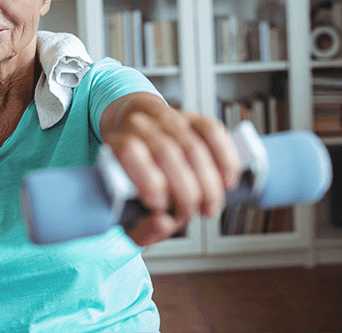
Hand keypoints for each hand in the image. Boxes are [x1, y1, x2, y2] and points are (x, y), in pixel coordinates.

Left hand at [101, 96, 240, 246]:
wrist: (132, 147)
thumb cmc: (129, 184)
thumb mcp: (123, 212)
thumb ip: (140, 226)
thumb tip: (163, 223)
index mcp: (114, 143)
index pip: (130, 150)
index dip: (148, 180)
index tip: (160, 206)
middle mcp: (139, 124)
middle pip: (167, 151)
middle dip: (186, 190)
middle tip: (189, 214)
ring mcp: (166, 117)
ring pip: (193, 145)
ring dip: (209, 182)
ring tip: (209, 206)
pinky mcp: (190, 117)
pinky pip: (213, 131)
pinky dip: (225, 157)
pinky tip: (227, 180)